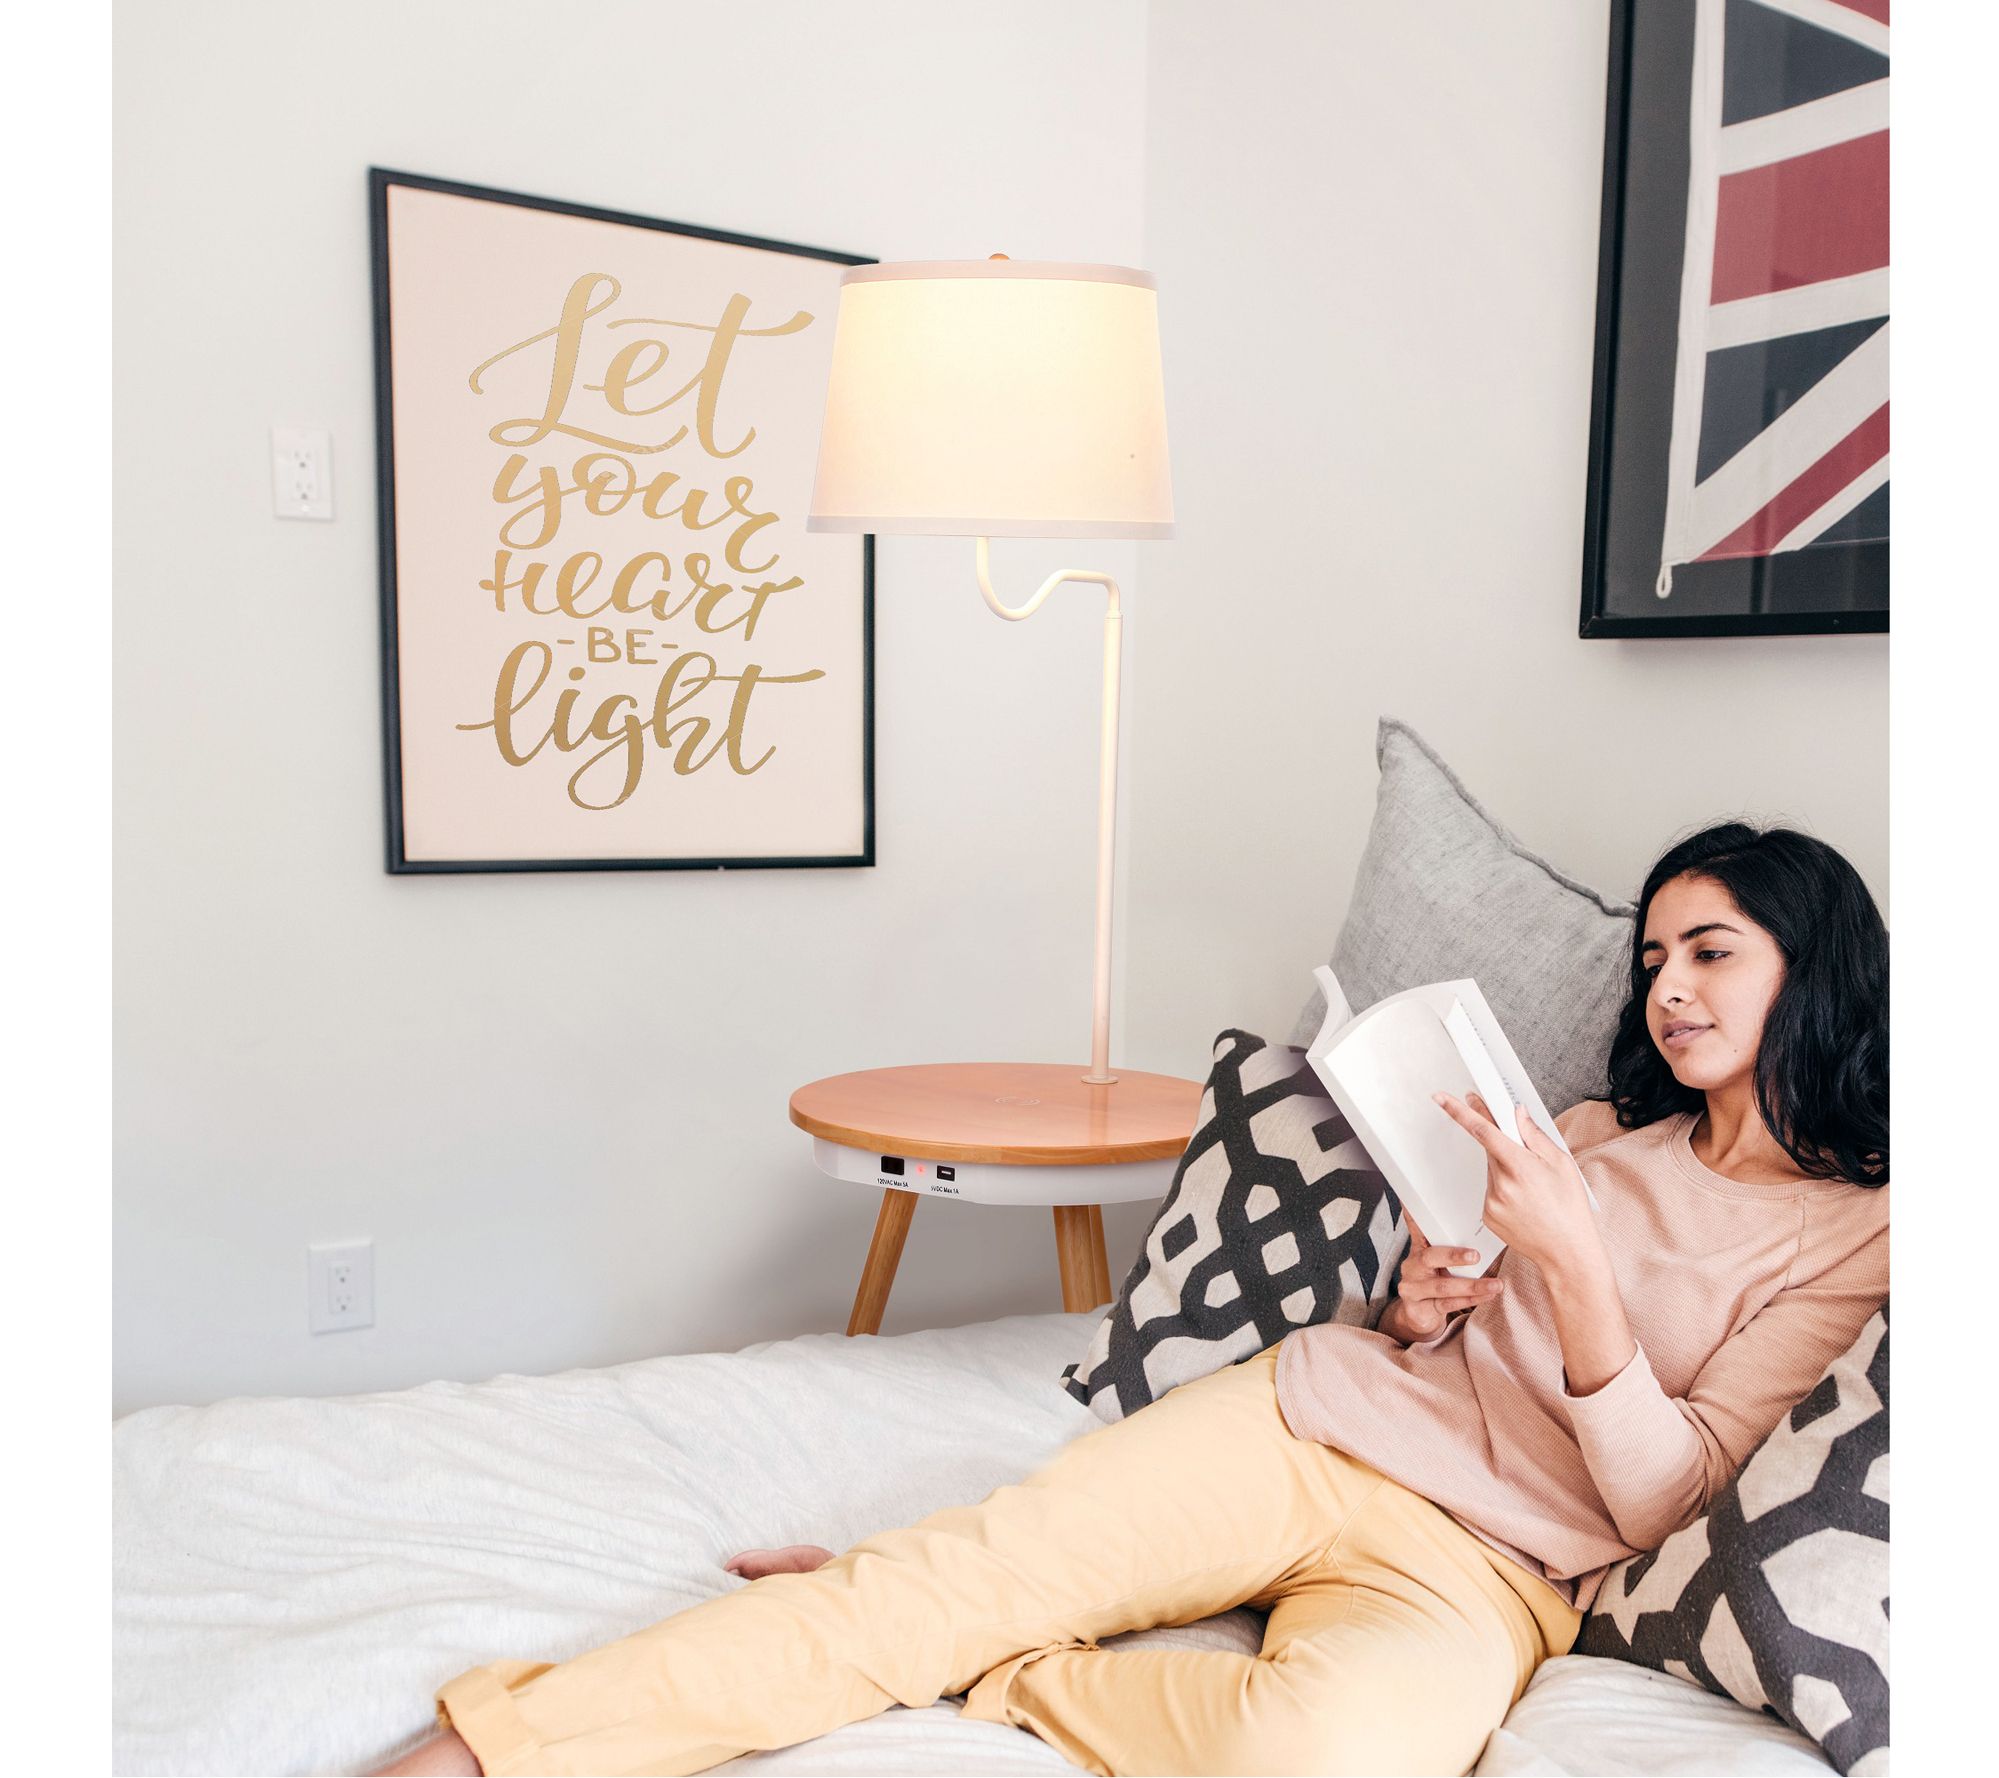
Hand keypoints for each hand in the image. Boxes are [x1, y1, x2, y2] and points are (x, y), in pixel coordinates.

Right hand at [1377, 1210, 1502, 1344]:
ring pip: (1443, 1286)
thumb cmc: (1436, 1282)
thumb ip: (1449, 1244)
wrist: (1419, 1316)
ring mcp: (1414, 1289)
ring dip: (1473, 1286)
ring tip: (1496, 1285)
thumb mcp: (1438, 1262)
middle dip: (1453, 1256)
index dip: (1415, 1216)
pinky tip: (1487, 1296)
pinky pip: (1448, 1304)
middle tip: (1475, 1255)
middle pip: (1430, 1258)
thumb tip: (1478, 1223)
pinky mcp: (1420, 1309)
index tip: (1414, 1202)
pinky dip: (1471, 1300)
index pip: (1416, 1228)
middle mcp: (1412, 1267)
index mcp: (1418, 1249)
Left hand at [1430, 1090, 1598, 1275]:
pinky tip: (1525, 1203)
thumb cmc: (1570, 1208)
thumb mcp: (1561, 1163)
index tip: (1441, 1097)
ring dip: (1506, 1170)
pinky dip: (1504, 1190)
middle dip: (1503, 1145)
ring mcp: (1491, 1202)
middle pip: (1491, 1150)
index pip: (1482, 1130)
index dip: (1460, 1111)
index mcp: (1520, 1166)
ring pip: (1492, 1171)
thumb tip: (1516, 1112)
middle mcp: (1500, 1184)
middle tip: (1526, 1156)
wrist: (1567, 1252)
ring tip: (1533, 1190)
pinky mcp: (1487, 1215)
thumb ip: (1534, 1135)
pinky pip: (1491, 1192)